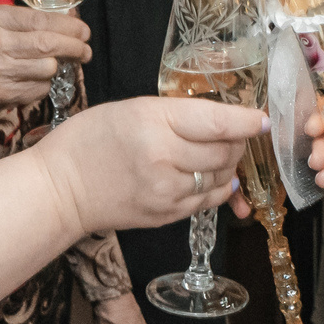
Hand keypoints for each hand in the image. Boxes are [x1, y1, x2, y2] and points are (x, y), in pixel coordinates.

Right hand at [0, 6, 91, 129]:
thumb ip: (29, 21)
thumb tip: (72, 18)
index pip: (41, 19)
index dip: (69, 26)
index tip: (84, 31)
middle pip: (48, 44)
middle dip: (74, 47)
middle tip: (86, 51)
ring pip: (48, 68)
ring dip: (59, 67)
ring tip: (58, 65)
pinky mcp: (3, 94)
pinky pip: (41, 88)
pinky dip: (45, 84)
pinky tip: (36, 80)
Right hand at [36, 95, 261, 234]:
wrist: (59, 189)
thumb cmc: (89, 140)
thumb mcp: (131, 109)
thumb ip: (176, 114)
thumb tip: (222, 120)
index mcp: (154, 124)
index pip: (218, 123)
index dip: (247, 121)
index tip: (263, 118)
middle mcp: (164, 159)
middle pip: (225, 151)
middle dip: (236, 141)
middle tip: (231, 132)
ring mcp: (166, 192)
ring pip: (221, 177)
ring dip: (226, 164)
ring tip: (214, 152)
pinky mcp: (166, 215)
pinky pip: (207, 200)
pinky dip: (216, 186)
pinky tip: (207, 175)